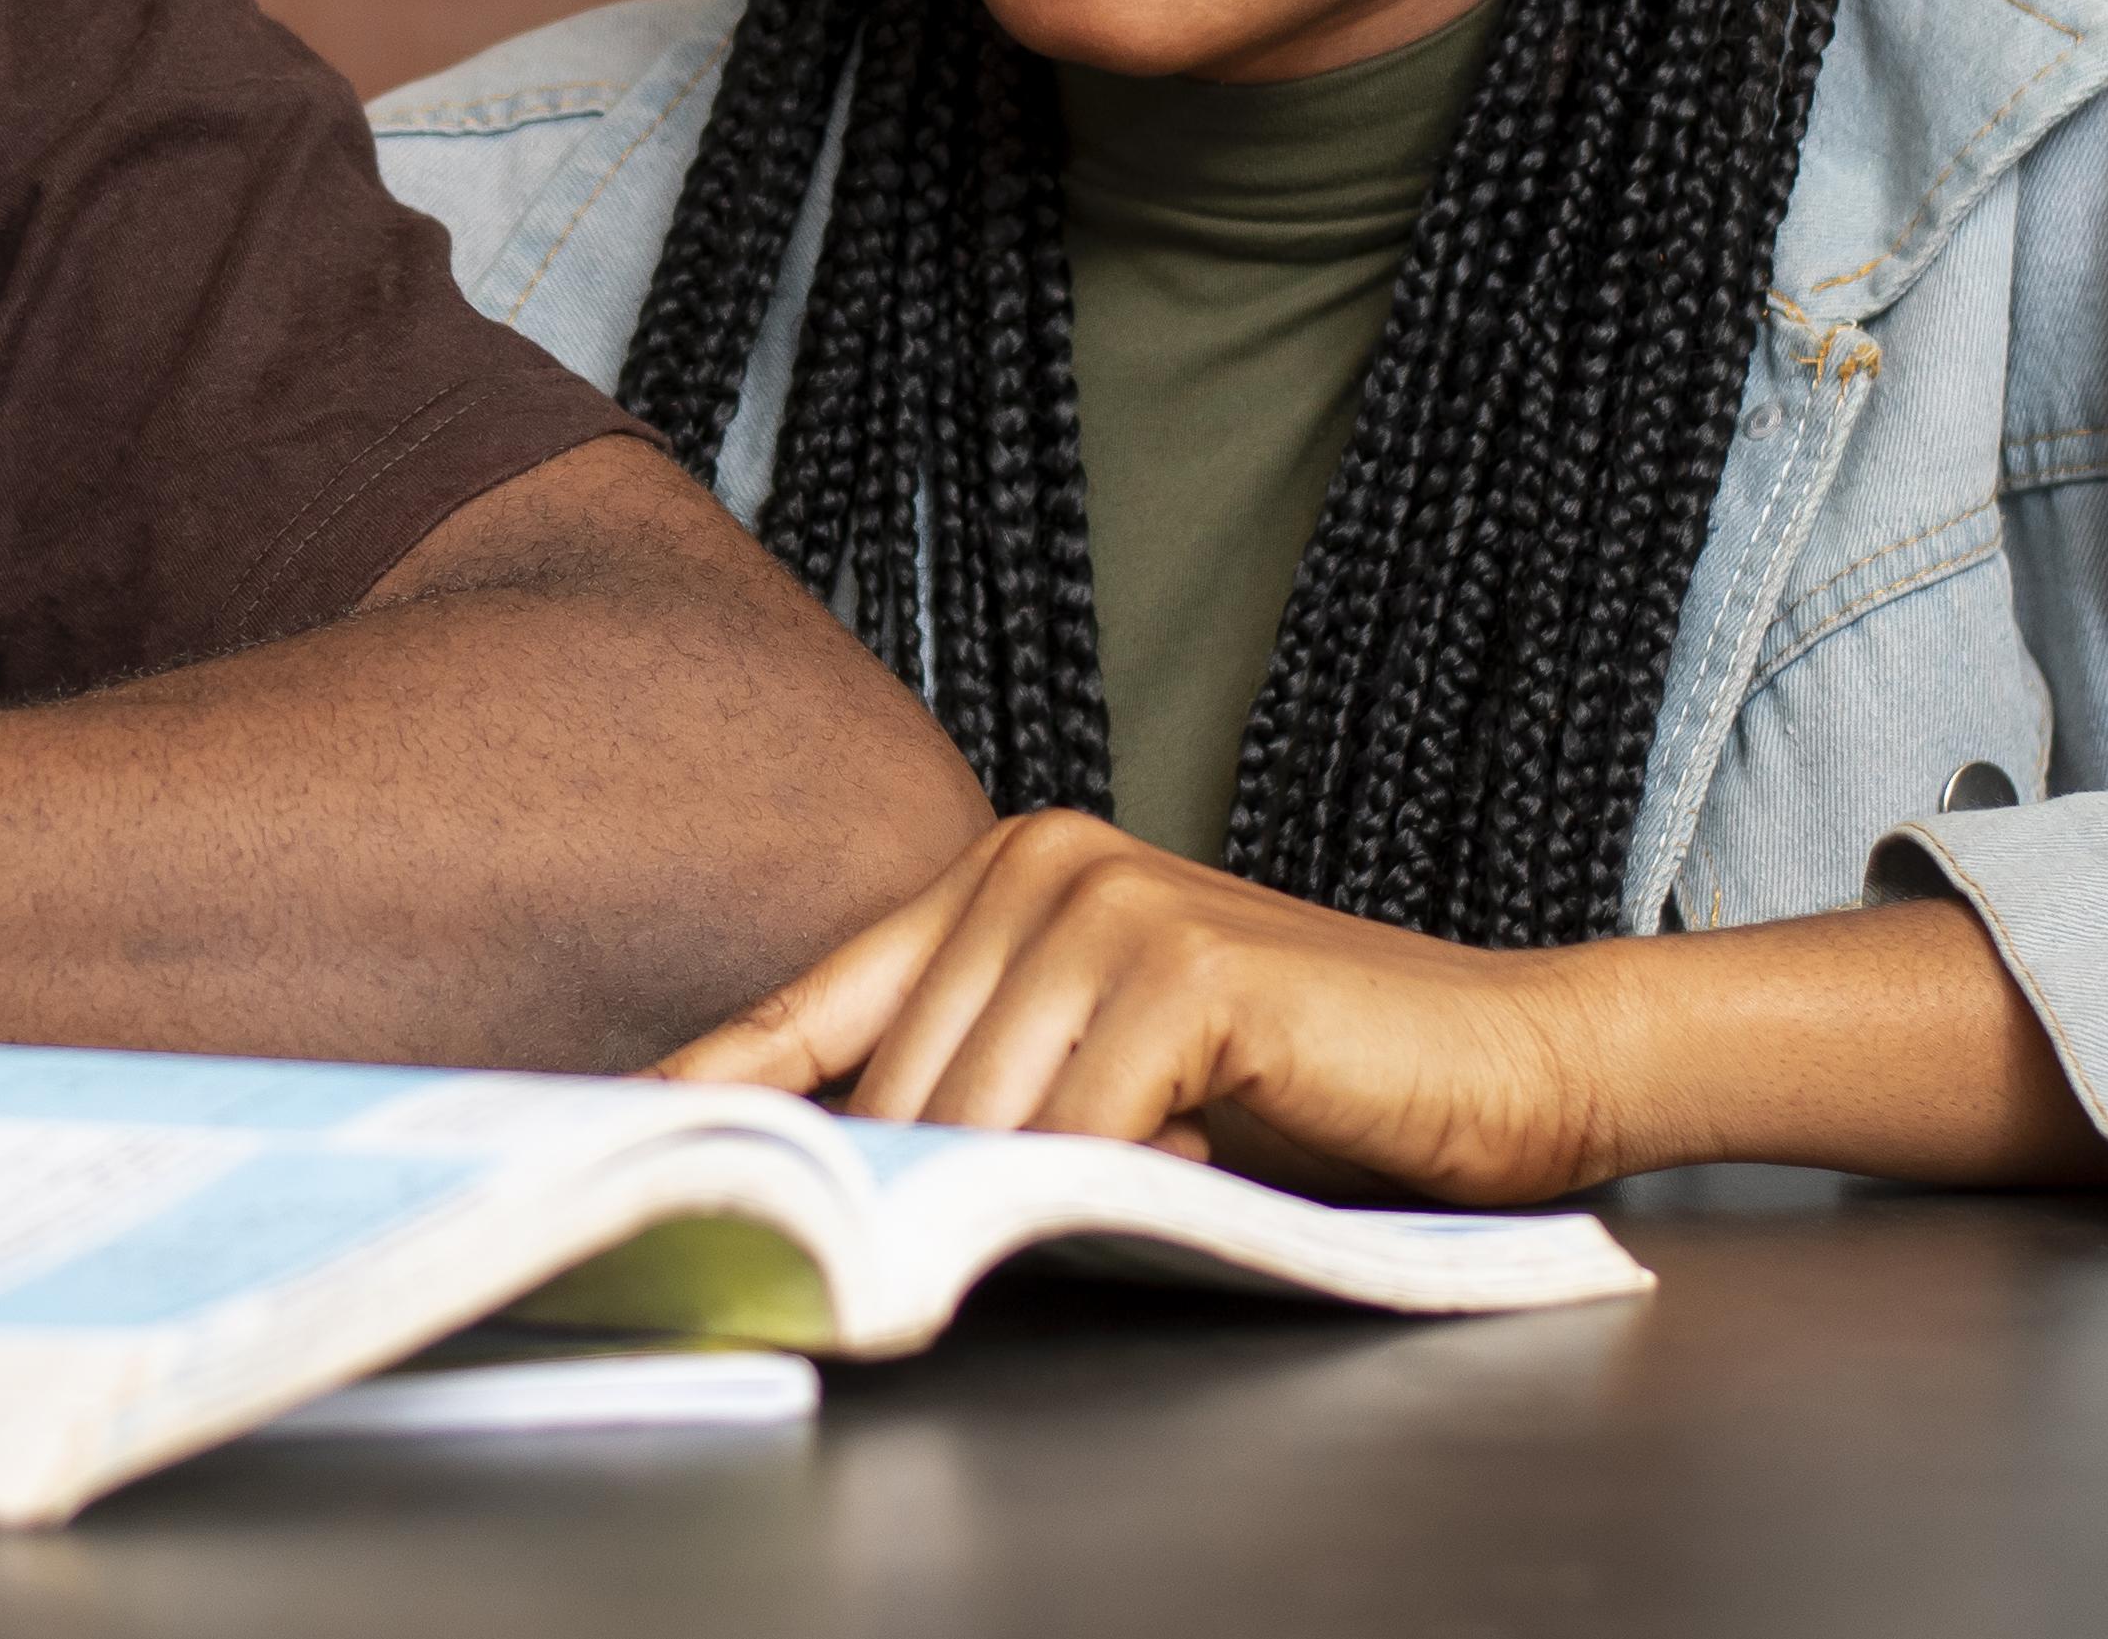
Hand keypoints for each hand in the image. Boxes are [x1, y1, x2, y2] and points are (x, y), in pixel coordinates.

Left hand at [658, 811, 1621, 1203]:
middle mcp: (1033, 862)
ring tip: (1099, 1194)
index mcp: (995, 876)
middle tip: (941, 1246)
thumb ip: (975, 1095)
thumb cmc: (1302, 1090)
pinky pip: (1077, 1129)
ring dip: (1013, 1196)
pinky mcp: (1180, 963)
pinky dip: (1106, 1181)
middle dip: (902, 1191)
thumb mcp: (1099, 1084)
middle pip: (886, 1090)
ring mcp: (1103, 899)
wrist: (1503, 1062)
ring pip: (971, 1117)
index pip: (806, 1008)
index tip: (604, 1145)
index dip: (708, 1090)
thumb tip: (828, 1183)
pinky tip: (1177, 1160)